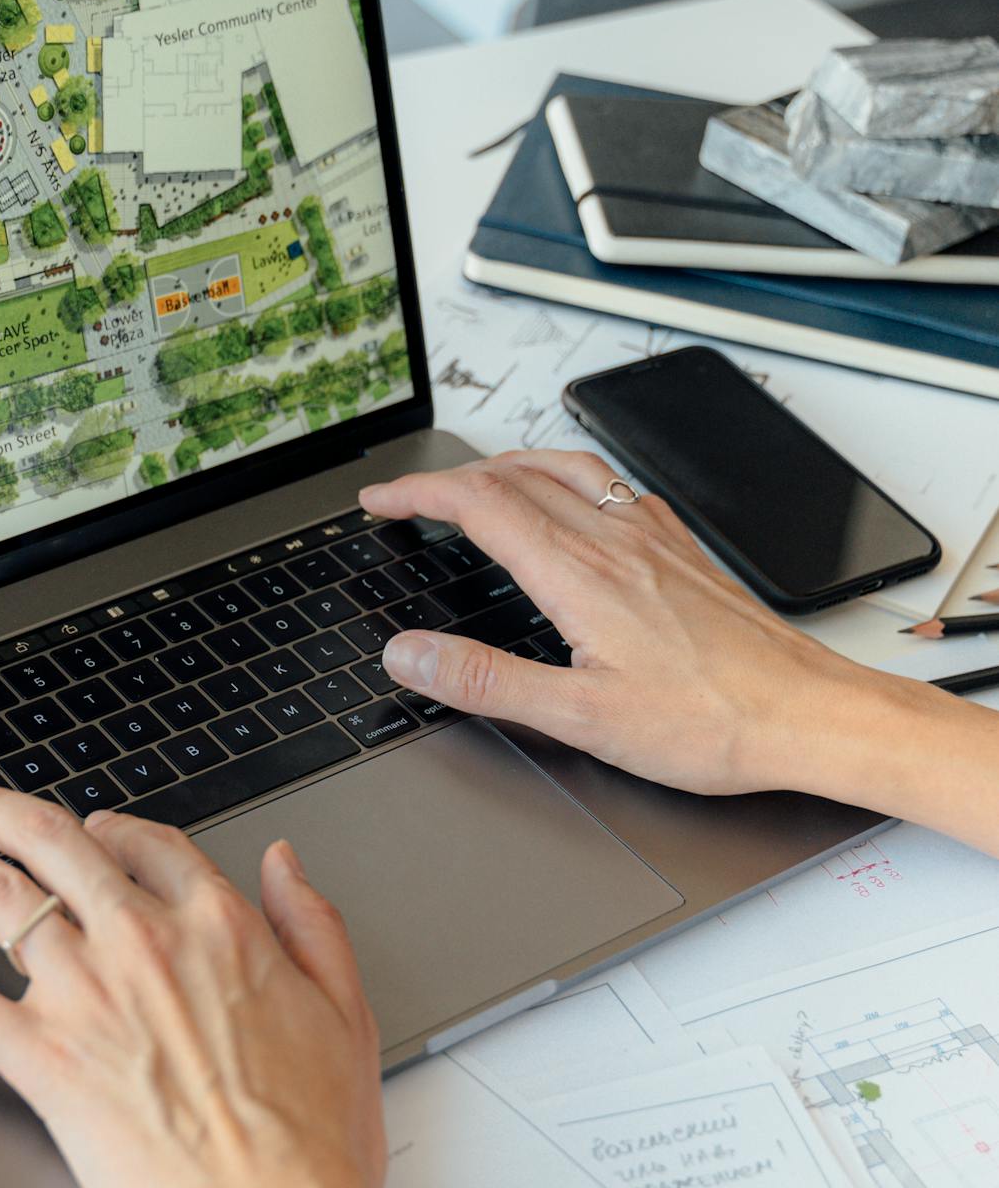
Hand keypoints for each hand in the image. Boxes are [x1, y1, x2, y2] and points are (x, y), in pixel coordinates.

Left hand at [0, 786, 422, 1187]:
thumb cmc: (316, 1143)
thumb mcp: (346, 1013)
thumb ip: (312, 924)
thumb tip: (285, 863)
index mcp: (221, 929)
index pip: (150, 847)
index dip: (113, 831)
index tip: (93, 830)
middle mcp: (144, 944)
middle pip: (56, 848)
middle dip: (3, 815)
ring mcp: (86, 998)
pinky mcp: (42, 1061)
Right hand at [361, 448, 910, 797]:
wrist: (806, 715)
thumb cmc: (712, 723)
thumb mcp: (580, 719)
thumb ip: (487, 681)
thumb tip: (411, 653)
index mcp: (581, 575)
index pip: (479, 504)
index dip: (418, 494)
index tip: (380, 502)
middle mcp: (617, 541)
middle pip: (515, 476)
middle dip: (448, 478)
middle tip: (408, 497)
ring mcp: (654, 539)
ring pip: (567, 469)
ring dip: (508, 464)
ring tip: (476, 480)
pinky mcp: (683, 551)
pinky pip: (614, 487)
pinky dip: (569, 477)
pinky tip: (577, 502)